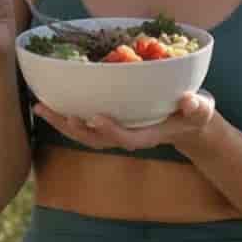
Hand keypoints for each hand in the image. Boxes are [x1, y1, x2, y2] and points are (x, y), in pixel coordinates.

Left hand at [32, 90, 216, 152]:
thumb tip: (189, 101)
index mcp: (147, 136)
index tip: (95, 117)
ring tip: (40, 107)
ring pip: (84, 134)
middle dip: (73, 128)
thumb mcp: (200, 110)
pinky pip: (84, 124)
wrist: (186, 123)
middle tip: (53, 112)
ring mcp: (116, 132)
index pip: (126, 138)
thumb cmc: (194, 114)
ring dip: (61, 122)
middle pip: (96, 139)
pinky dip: (66, 115)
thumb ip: (196, 107)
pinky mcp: (109, 124)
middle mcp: (127, 137)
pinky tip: (50, 101)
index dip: (110, 130)